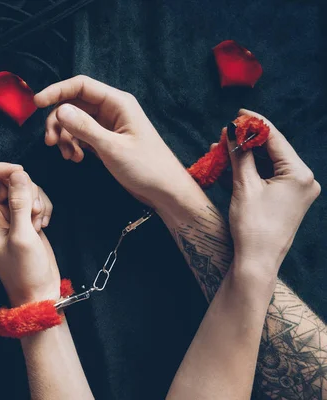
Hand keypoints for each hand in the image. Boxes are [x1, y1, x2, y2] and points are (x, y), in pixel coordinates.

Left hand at [0, 163, 56, 305]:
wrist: (39, 290)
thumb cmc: (25, 271)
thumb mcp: (23, 236)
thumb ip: (19, 203)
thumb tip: (19, 173)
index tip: (20, 172)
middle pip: (4, 180)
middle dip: (24, 188)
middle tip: (33, 210)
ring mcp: (7, 216)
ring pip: (21, 187)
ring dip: (35, 199)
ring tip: (38, 222)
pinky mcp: (22, 218)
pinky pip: (32, 197)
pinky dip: (41, 205)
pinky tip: (43, 224)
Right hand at [34, 75, 196, 208]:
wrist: (164, 190)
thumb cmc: (146, 167)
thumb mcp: (112, 147)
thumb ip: (85, 127)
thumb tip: (60, 110)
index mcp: (117, 102)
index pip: (81, 86)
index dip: (57, 91)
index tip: (37, 103)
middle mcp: (111, 110)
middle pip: (73, 104)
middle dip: (58, 121)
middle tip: (50, 142)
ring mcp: (107, 125)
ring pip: (74, 121)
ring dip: (64, 136)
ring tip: (67, 156)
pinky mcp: (105, 140)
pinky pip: (80, 135)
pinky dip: (73, 145)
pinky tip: (75, 158)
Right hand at [227, 109, 320, 273]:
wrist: (257, 260)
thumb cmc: (252, 225)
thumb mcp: (243, 186)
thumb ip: (239, 155)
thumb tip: (232, 131)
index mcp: (299, 174)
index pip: (276, 139)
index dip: (256, 124)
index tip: (240, 113)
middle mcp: (305, 180)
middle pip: (273, 151)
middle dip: (248, 141)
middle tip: (228, 132)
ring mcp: (298, 191)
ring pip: (269, 164)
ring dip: (246, 157)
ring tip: (223, 148)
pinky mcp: (289, 200)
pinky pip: (269, 178)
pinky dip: (252, 172)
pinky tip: (232, 165)